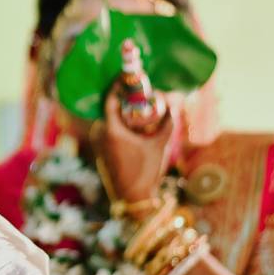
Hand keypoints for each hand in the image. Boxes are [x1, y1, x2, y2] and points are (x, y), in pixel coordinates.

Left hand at [90, 86, 176, 210]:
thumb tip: (174, 106)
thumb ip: (168, 124)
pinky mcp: (102, 151)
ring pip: (110, 120)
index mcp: (111, 130)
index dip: (116, 86)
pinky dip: (120, 124)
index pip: (109, 100)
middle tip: (137, 90)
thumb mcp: (160, 145)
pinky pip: (109, 130)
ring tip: (138, 104)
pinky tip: (133, 122)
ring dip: (122, 112)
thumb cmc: (146, 171)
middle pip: (110, 109)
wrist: (133, 197)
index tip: (125, 77)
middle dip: (123, 98)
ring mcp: (99, 143)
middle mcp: (101, 134)